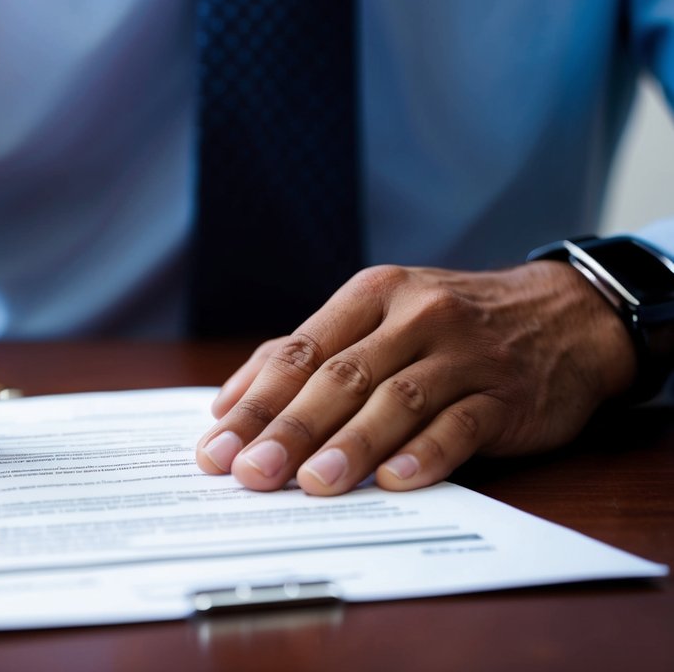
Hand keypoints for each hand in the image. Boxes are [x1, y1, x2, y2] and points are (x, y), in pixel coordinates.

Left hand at [195, 262, 637, 494]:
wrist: (564, 315)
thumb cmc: (448, 324)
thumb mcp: (379, 315)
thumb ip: (307, 352)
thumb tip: (231, 402)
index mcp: (371, 296)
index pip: (300, 352)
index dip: (255, 403)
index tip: (217, 448)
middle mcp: (414, 318)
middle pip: (341, 378)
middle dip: (290, 429)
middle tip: (251, 474)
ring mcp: (463, 355)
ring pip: (397, 400)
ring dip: (352, 444)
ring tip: (314, 483)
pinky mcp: (506, 394)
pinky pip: (462, 425)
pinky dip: (427, 453)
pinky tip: (396, 481)